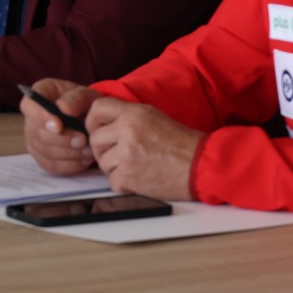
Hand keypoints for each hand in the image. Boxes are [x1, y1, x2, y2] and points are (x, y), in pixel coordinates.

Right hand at [21, 77, 97, 174]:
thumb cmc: (86, 103)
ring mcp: (34, 137)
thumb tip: (63, 109)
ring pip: (43, 150)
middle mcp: (31, 117)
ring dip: (68, 153)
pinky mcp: (41, 155)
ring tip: (88, 150)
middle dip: (62, 139)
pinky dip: (69, 165)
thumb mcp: (87, 95)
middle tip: (83, 140)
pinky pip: (50, 165)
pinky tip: (84, 160)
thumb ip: (76, 99)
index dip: (40, 117)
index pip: (29, 105)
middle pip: (36, 132)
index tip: (59, 126)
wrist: (90, 118)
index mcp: (40, 94)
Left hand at [85, 98, 201, 200]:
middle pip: (94, 139)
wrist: (200, 165)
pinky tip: (138, 178)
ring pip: (102, 162)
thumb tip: (102, 121)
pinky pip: (112, 181)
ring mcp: (127, 155)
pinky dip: (123, 183)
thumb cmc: (181, 142)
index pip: (97, 109)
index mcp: (133, 114)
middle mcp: (127, 132)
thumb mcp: (153, 116)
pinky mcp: (129, 177)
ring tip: (133, 166)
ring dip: (114, 167)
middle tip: (118, 154)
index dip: (92, 121)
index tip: (97, 129)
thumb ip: (127, 116)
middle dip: (103, 148)